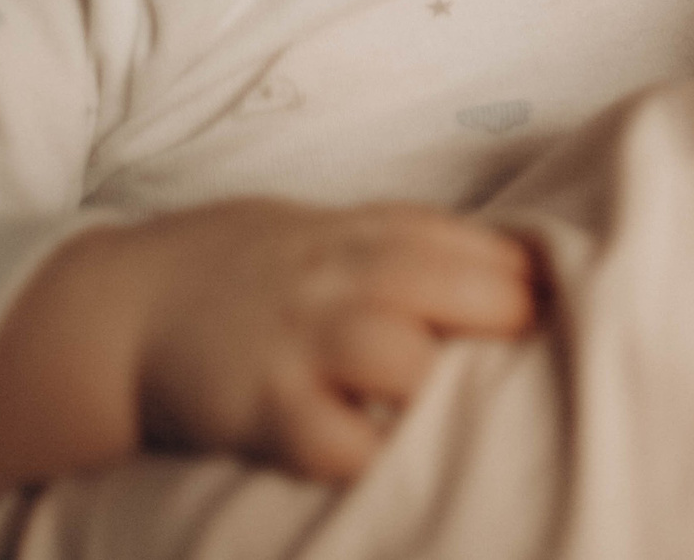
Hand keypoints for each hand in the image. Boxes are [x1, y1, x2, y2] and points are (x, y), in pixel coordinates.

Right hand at [0, 199, 535, 526]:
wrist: (124, 305)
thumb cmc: (260, 273)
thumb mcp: (338, 233)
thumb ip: (421, 246)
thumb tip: (529, 270)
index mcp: (371, 233)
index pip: (483, 246)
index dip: (534, 282)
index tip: (569, 309)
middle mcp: (340, 280)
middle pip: (458, 289)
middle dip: (509, 323)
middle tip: (534, 361)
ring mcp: (298, 344)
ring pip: (402, 359)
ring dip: (441, 386)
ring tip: (462, 414)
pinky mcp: (261, 408)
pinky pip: (334, 442)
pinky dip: (370, 457)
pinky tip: (388, 461)